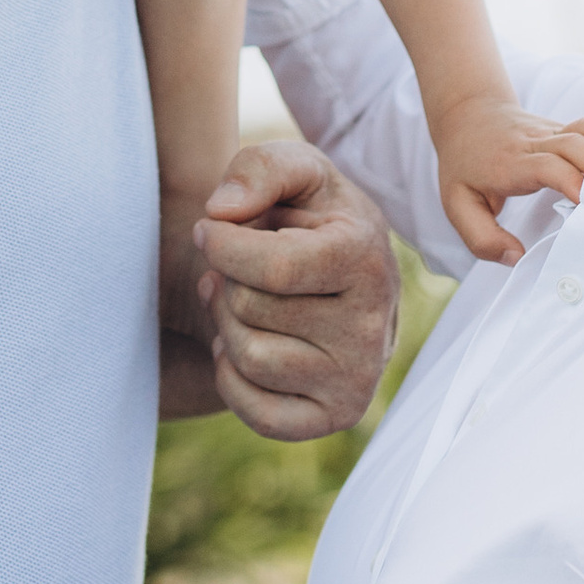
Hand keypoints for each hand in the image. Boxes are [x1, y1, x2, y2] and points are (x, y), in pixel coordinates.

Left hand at [194, 142, 399, 440]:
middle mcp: (371, 327)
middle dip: (227, 281)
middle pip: (248, 310)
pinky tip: (248, 344)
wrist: (346, 274)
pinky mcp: (337, 415)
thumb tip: (221, 211)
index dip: (221, 244)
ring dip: (227, 325)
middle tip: (241, 270)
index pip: (271, 267)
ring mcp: (358, 379)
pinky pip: (258, 415)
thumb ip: (258, 167)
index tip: (212, 228)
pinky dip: (234, 379)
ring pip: (247, 359)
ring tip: (245, 302)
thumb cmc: (312, 217)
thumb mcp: (296, 171)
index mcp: (365, 258)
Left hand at [434, 84, 583, 265]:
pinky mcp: (565, 128)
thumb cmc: (465, 166)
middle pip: (572, 144)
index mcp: (511, 163)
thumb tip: (516, 257)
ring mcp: (552, 132)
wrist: (467, 115)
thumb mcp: (457, 205)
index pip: (544, 166)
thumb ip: (482, 237)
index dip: (568, 179)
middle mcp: (534, 144)